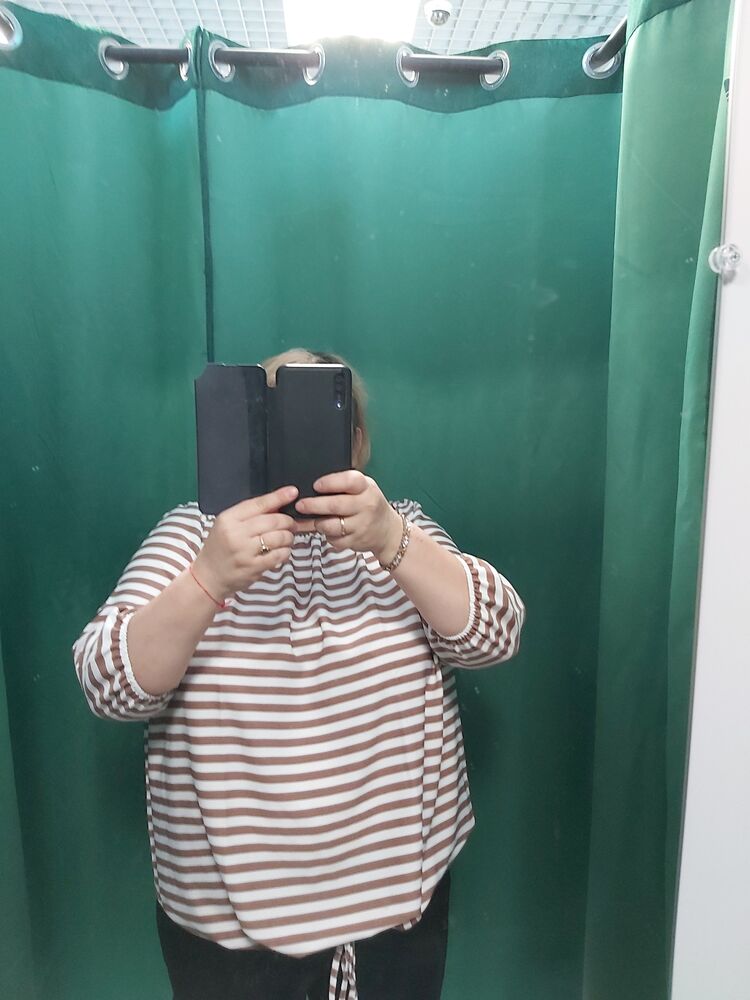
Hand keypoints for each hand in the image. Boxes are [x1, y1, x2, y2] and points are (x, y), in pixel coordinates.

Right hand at [192, 485, 299, 599]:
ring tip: (287, 538)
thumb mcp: (228, 525)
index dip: (278, 497)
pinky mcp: (252, 568)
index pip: (258, 504)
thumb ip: (250, 514)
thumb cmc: (220, 547)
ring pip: (278, 537)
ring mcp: (244, 552)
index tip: (292, 492)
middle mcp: (235, 534)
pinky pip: (278, 555)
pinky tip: (282, 551)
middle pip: (272, 520)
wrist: (208, 575)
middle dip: (288, 521)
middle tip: (292, 524)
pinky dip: (285, 551)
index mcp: (228, 519)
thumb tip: (278, 503)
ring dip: (289, 537)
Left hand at [294, 471, 403, 561]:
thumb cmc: (368, 504)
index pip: (349, 481)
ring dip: (318, 523)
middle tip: (300, 505)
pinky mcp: (357, 541)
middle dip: (314, 505)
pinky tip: (329, 530)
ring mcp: (362, 525)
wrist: (387, 530)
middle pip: (336, 505)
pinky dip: (328, 536)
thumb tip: (309, 487)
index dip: (330, 483)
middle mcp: (366, 505)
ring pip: (332, 525)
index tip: (316, 485)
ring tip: (314, 519)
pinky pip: (335, 539)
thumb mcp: (362, 488)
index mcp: (366, 487)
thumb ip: (341, 485)